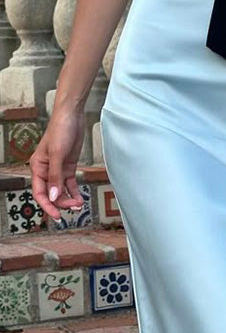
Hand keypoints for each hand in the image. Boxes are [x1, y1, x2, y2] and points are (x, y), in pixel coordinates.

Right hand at [30, 106, 86, 221]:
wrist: (72, 116)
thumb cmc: (60, 130)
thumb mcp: (57, 154)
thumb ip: (55, 177)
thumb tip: (53, 196)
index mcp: (38, 167)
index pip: (40, 192)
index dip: (47, 206)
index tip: (57, 215)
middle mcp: (46, 170)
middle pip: (52, 194)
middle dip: (62, 202)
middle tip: (74, 208)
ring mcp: (58, 169)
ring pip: (61, 190)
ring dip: (69, 198)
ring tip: (79, 204)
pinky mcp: (68, 166)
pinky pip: (69, 184)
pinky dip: (74, 192)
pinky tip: (80, 198)